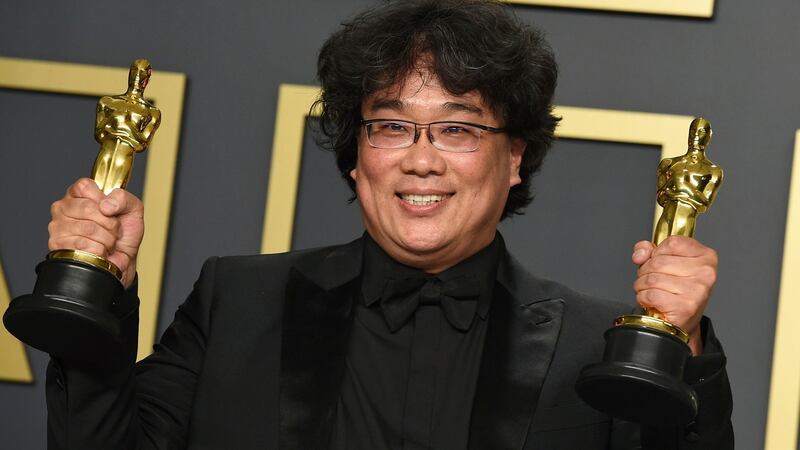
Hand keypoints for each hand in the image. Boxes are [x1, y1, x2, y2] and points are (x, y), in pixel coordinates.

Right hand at [48, 178, 143, 287]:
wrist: (122, 259)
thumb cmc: (124, 233)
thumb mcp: (132, 209)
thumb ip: (123, 198)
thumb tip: (106, 205)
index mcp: (79, 194)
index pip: (84, 186)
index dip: (102, 199)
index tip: (111, 210)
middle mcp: (63, 207)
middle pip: (87, 208)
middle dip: (110, 223)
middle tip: (113, 230)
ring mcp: (57, 226)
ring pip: (87, 228)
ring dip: (106, 238)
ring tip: (107, 241)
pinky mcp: (58, 245)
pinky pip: (83, 245)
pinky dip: (99, 250)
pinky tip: (99, 250)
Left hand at [631, 236, 717, 354]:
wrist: (682, 321)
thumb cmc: (676, 290)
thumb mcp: (666, 262)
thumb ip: (649, 250)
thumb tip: (640, 254)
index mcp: (706, 257)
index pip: (672, 242)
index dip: (657, 252)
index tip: (658, 260)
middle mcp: (706, 273)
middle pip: (658, 261)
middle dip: (645, 271)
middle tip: (650, 280)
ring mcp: (697, 291)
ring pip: (652, 278)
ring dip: (642, 285)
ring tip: (650, 290)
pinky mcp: (685, 307)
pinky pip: (651, 294)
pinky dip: (643, 297)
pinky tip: (651, 300)